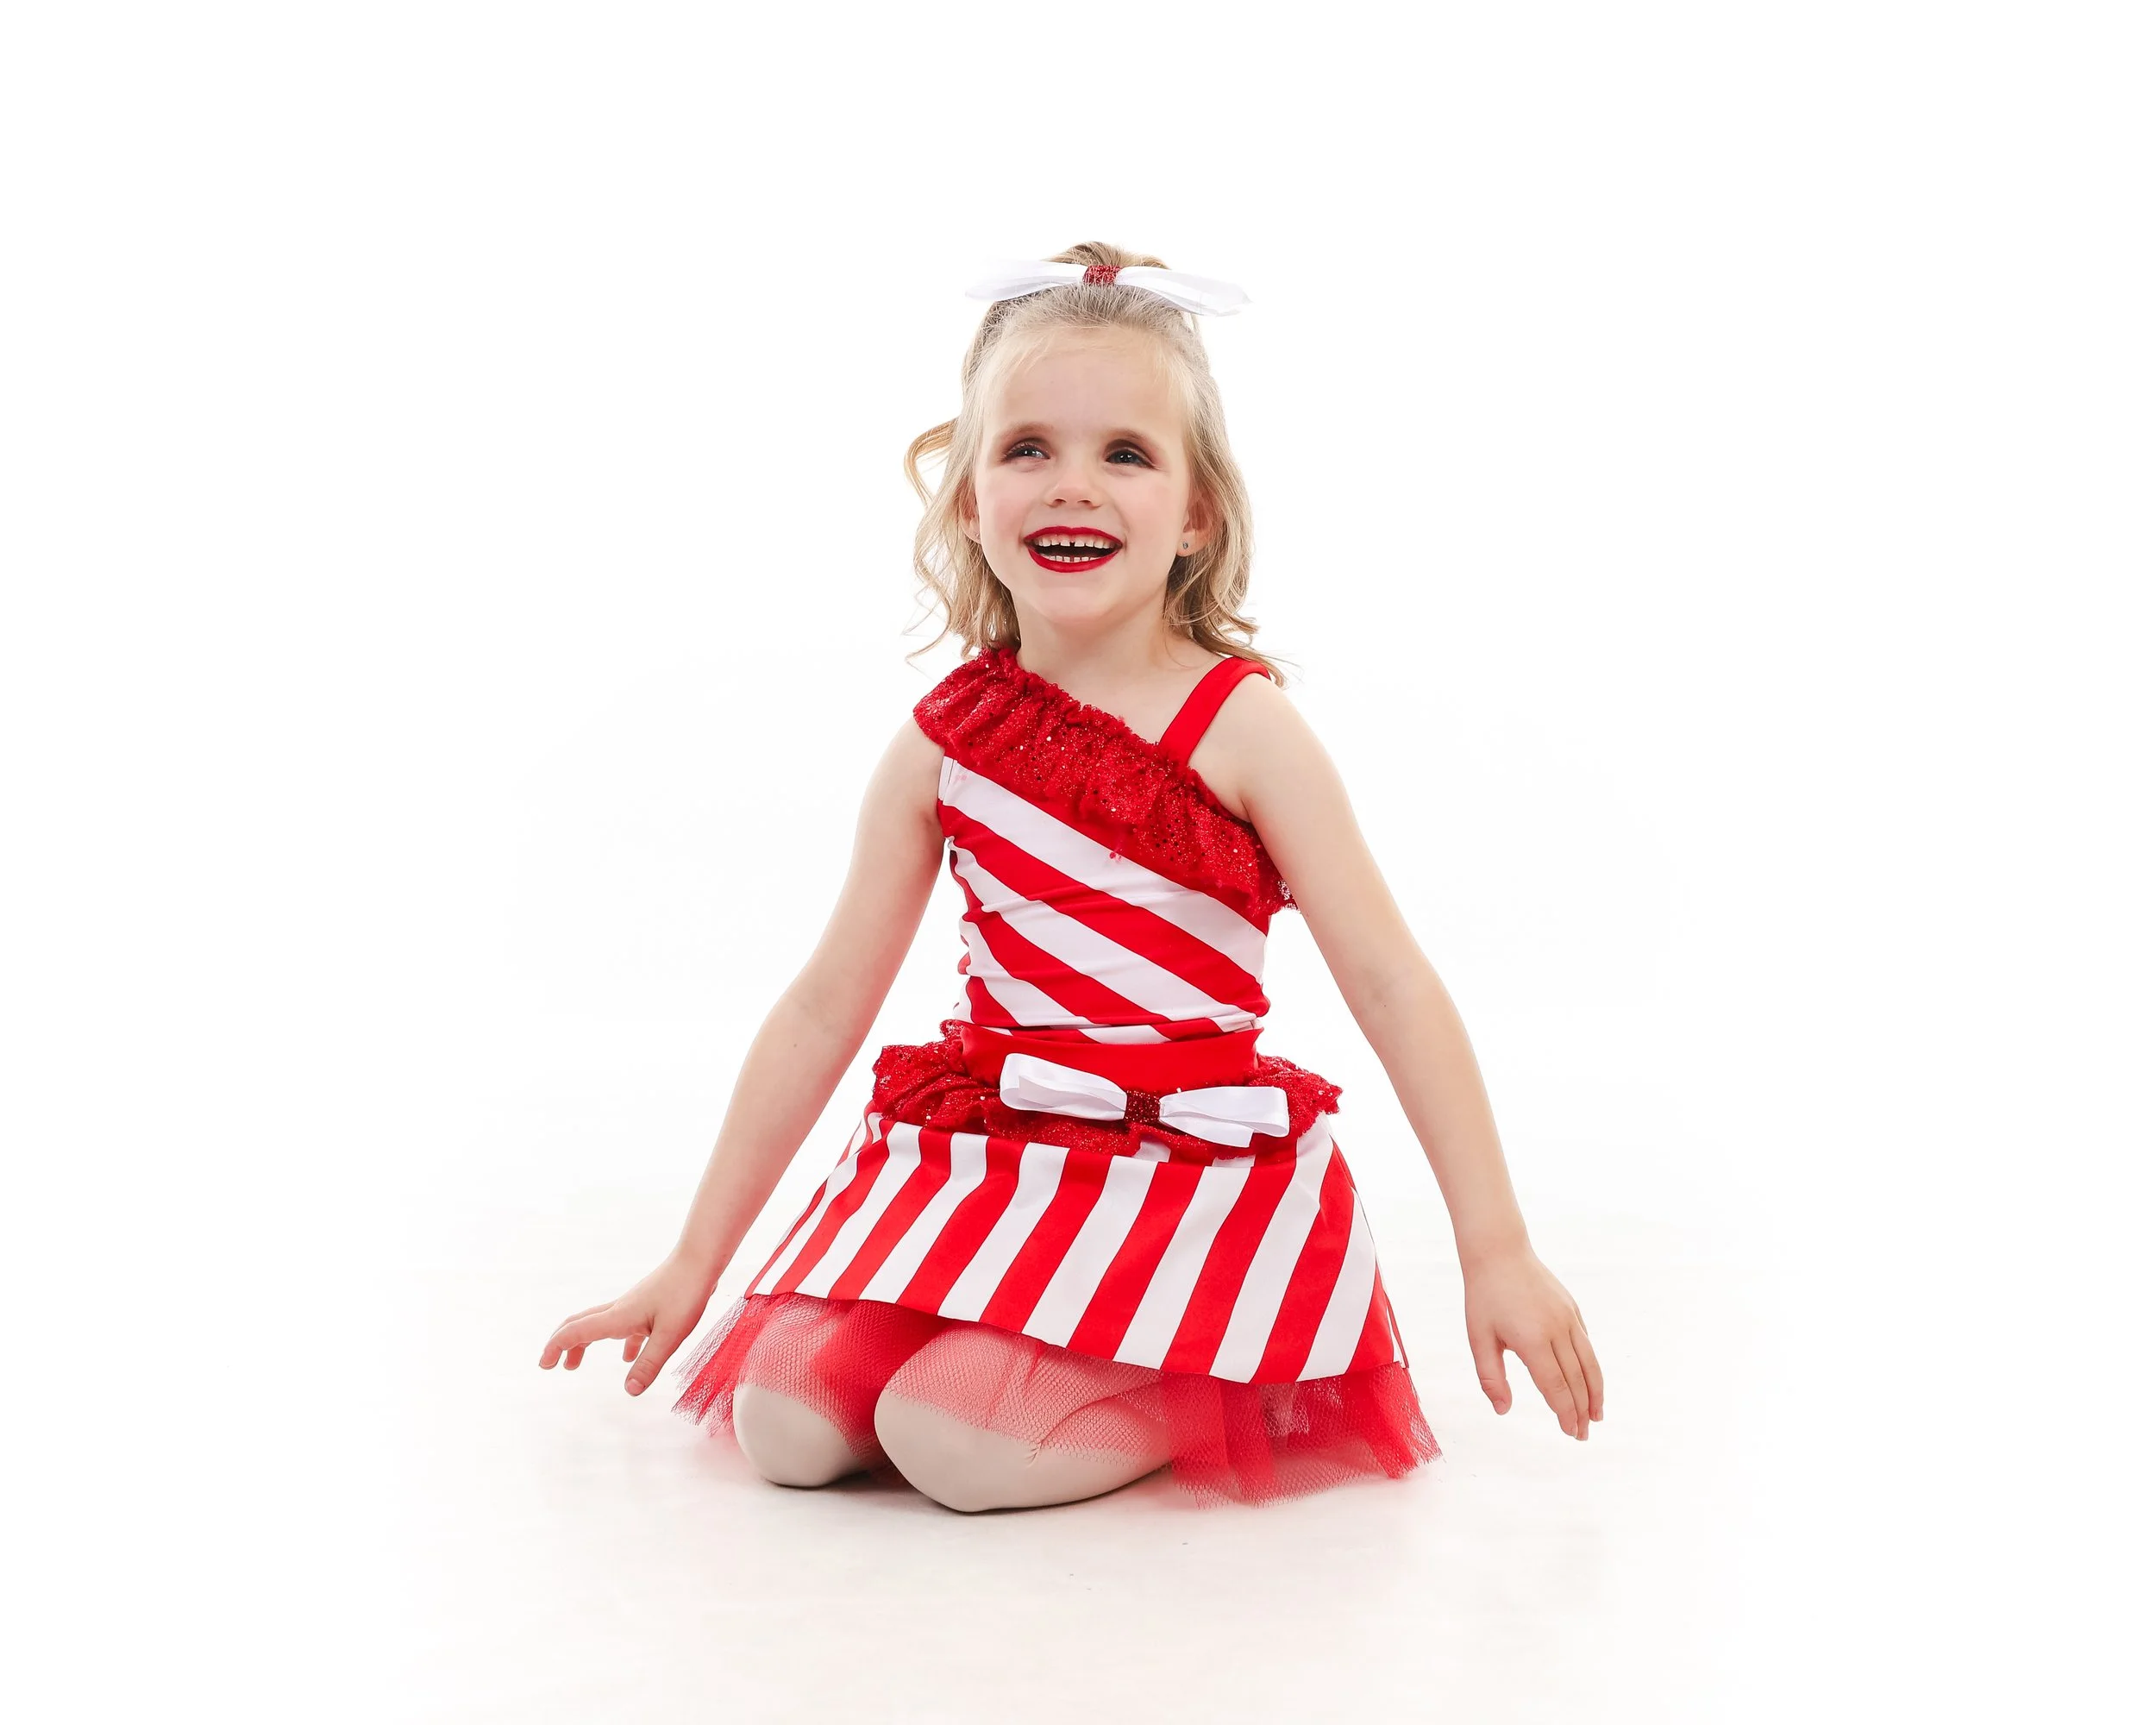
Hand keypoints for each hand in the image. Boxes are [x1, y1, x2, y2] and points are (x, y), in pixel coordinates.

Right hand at [538, 1251, 718, 1396]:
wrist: (700, 1260)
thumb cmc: (686, 1293)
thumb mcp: (670, 1335)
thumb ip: (649, 1363)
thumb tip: (629, 1391)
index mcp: (618, 1317)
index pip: (576, 1332)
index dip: (556, 1348)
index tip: (544, 1365)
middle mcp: (620, 1309)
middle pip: (580, 1325)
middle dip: (561, 1344)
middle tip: (551, 1364)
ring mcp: (633, 1305)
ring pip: (599, 1325)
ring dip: (583, 1343)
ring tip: (575, 1363)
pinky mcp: (647, 1304)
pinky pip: (624, 1326)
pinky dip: (617, 1342)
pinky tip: (628, 1356)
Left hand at [1463, 1244, 1604, 1440]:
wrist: (1499, 1251)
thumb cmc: (1484, 1296)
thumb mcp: (1478, 1338)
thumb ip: (1490, 1377)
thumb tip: (1503, 1411)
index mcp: (1532, 1340)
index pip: (1556, 1386)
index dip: (1565, 1413)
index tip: (1571, 1433)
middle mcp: (1557, 1330)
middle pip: (1577, 1379)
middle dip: (1582, 1411)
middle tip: (1583, 1434)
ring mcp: (1568, 1318)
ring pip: (1589, 1363)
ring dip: (1595, 1392)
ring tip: (1596, 1416)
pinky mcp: (1573, 1309)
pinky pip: (1586, 1344)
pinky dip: (1591, 1367)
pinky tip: (1589, 1382)